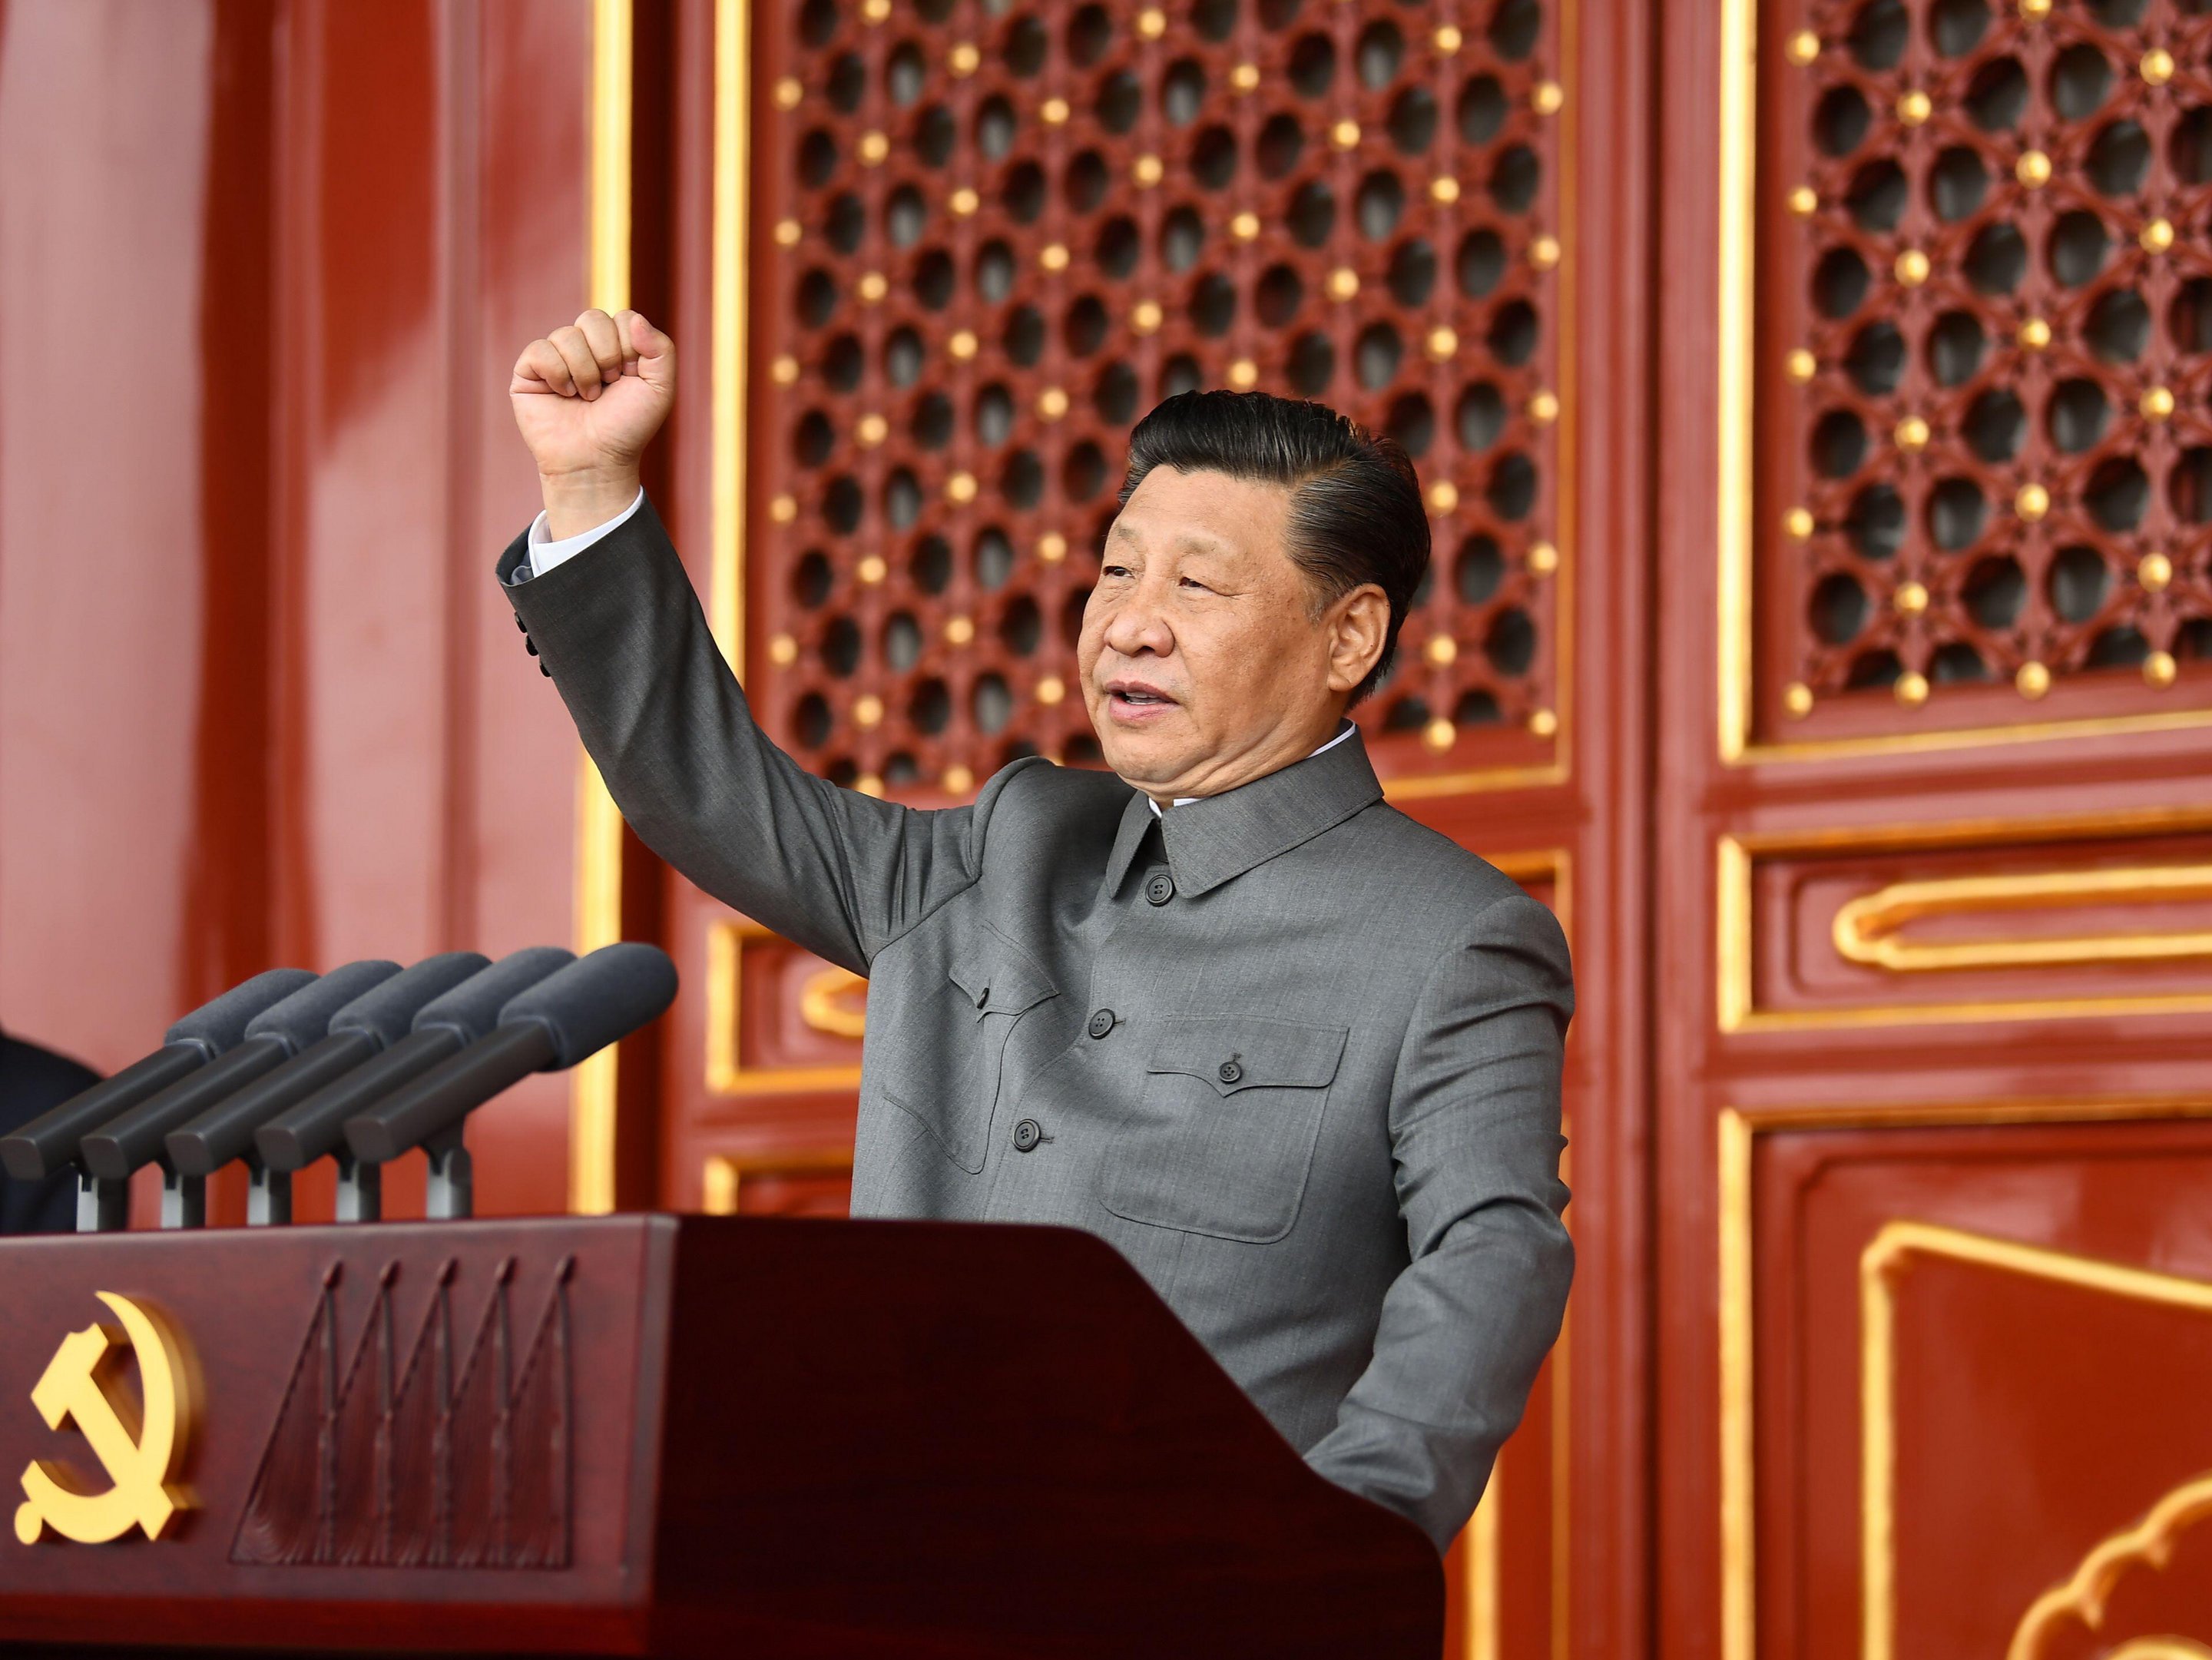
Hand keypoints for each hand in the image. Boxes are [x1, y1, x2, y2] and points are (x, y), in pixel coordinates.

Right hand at [510, 309, 675, 535]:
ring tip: (586, 398)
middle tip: (608, 386)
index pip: (623, 318)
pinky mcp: (529, 371)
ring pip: (567, 334)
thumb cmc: (627, 428)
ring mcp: (556, 356)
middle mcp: (585, 347)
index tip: (629, 377)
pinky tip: (563, 395)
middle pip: (593, 318)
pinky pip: (540, 350)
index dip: (629, 348)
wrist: (597, 461)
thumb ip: (661, 350)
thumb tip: (635, 319)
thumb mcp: (660, 390)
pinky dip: (557, 374)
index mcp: (616, 346)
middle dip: (606, 356)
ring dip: (584, 372)